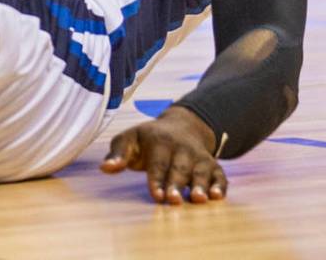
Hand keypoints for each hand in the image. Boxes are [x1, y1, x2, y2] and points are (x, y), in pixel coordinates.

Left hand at [101, 106, 226, 204]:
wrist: (182, 125)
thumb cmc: (149, 139)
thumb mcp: (129, 139)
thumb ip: (117, 153)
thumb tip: (105, 168)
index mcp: (159, 141)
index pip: (157, 163)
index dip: (156, 180)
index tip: (155, 195)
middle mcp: (182, 148)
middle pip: (179, 169)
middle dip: (176, 184)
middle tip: (173, 200)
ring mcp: (199, 156)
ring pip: (200, 171)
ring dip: (200, 185)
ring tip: (198, 199)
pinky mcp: (213, 164)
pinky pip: (219, 174)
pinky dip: (220, 185)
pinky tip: (218, 196)